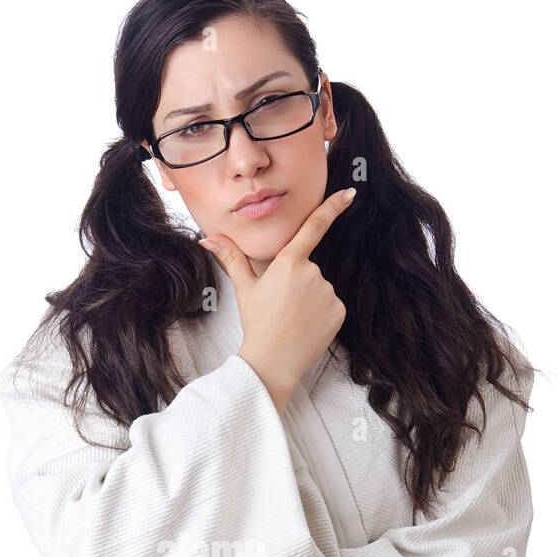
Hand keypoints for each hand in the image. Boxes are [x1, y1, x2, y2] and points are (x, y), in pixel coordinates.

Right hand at [199, 187, 354, 413]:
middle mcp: (312, 273)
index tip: (349, 194)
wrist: (273, 362)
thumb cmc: (257, 324)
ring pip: (319, 288)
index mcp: (289, 262)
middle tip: (281, 306)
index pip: (313, 227)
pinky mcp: (339, 310)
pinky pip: (331, 305)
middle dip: (297, 283)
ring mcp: (328, 292)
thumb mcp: (244, 289)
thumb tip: (208, 238)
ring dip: (309, 300)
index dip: (332, 207)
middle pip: (308, 269)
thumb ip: (231, 258)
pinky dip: (321, 314)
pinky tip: (306, 326)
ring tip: (291, 319)